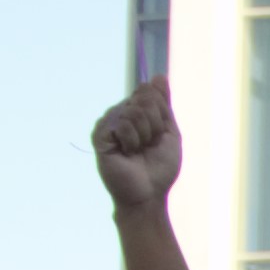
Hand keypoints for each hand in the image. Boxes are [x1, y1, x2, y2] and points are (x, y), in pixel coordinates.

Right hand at [92, 75, 182, 215]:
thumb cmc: (160, 167)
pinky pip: (122, 123)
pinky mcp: (100, 135)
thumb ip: (163, 104)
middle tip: (148, 144)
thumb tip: (159, 75)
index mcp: (136, 112)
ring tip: (137, 151)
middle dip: (155, 123)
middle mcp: (120, 114)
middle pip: (144, 97)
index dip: (160, 111)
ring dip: (145, 134)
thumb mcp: (168, 131)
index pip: (149, 90)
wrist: (149, 193)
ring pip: (135, 110)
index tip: (159, 133)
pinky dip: (132, 139)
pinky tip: (127, 152)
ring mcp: (109, 123)